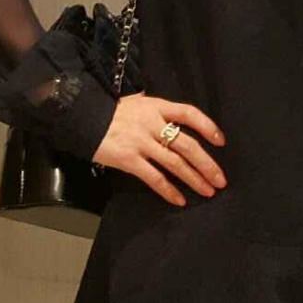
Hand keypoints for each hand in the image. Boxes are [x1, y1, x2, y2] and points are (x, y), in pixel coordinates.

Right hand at [92, 91, 227, 206]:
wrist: (82, 118)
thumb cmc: (110, 112)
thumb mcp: (135, 102)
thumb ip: (154, 109)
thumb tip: (170, 113)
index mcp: (156, 106)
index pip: (189, 113)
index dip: (208, 126)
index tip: (220, 141)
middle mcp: (152, 123)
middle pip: (187, 144)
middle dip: (207, 164)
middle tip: (220, 180)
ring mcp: (141, 142)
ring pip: (175, 163)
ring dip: (195, 179)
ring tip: (208, 191)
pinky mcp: (129, 159)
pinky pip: (154, 177)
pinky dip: (169, 190)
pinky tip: (180, 200)